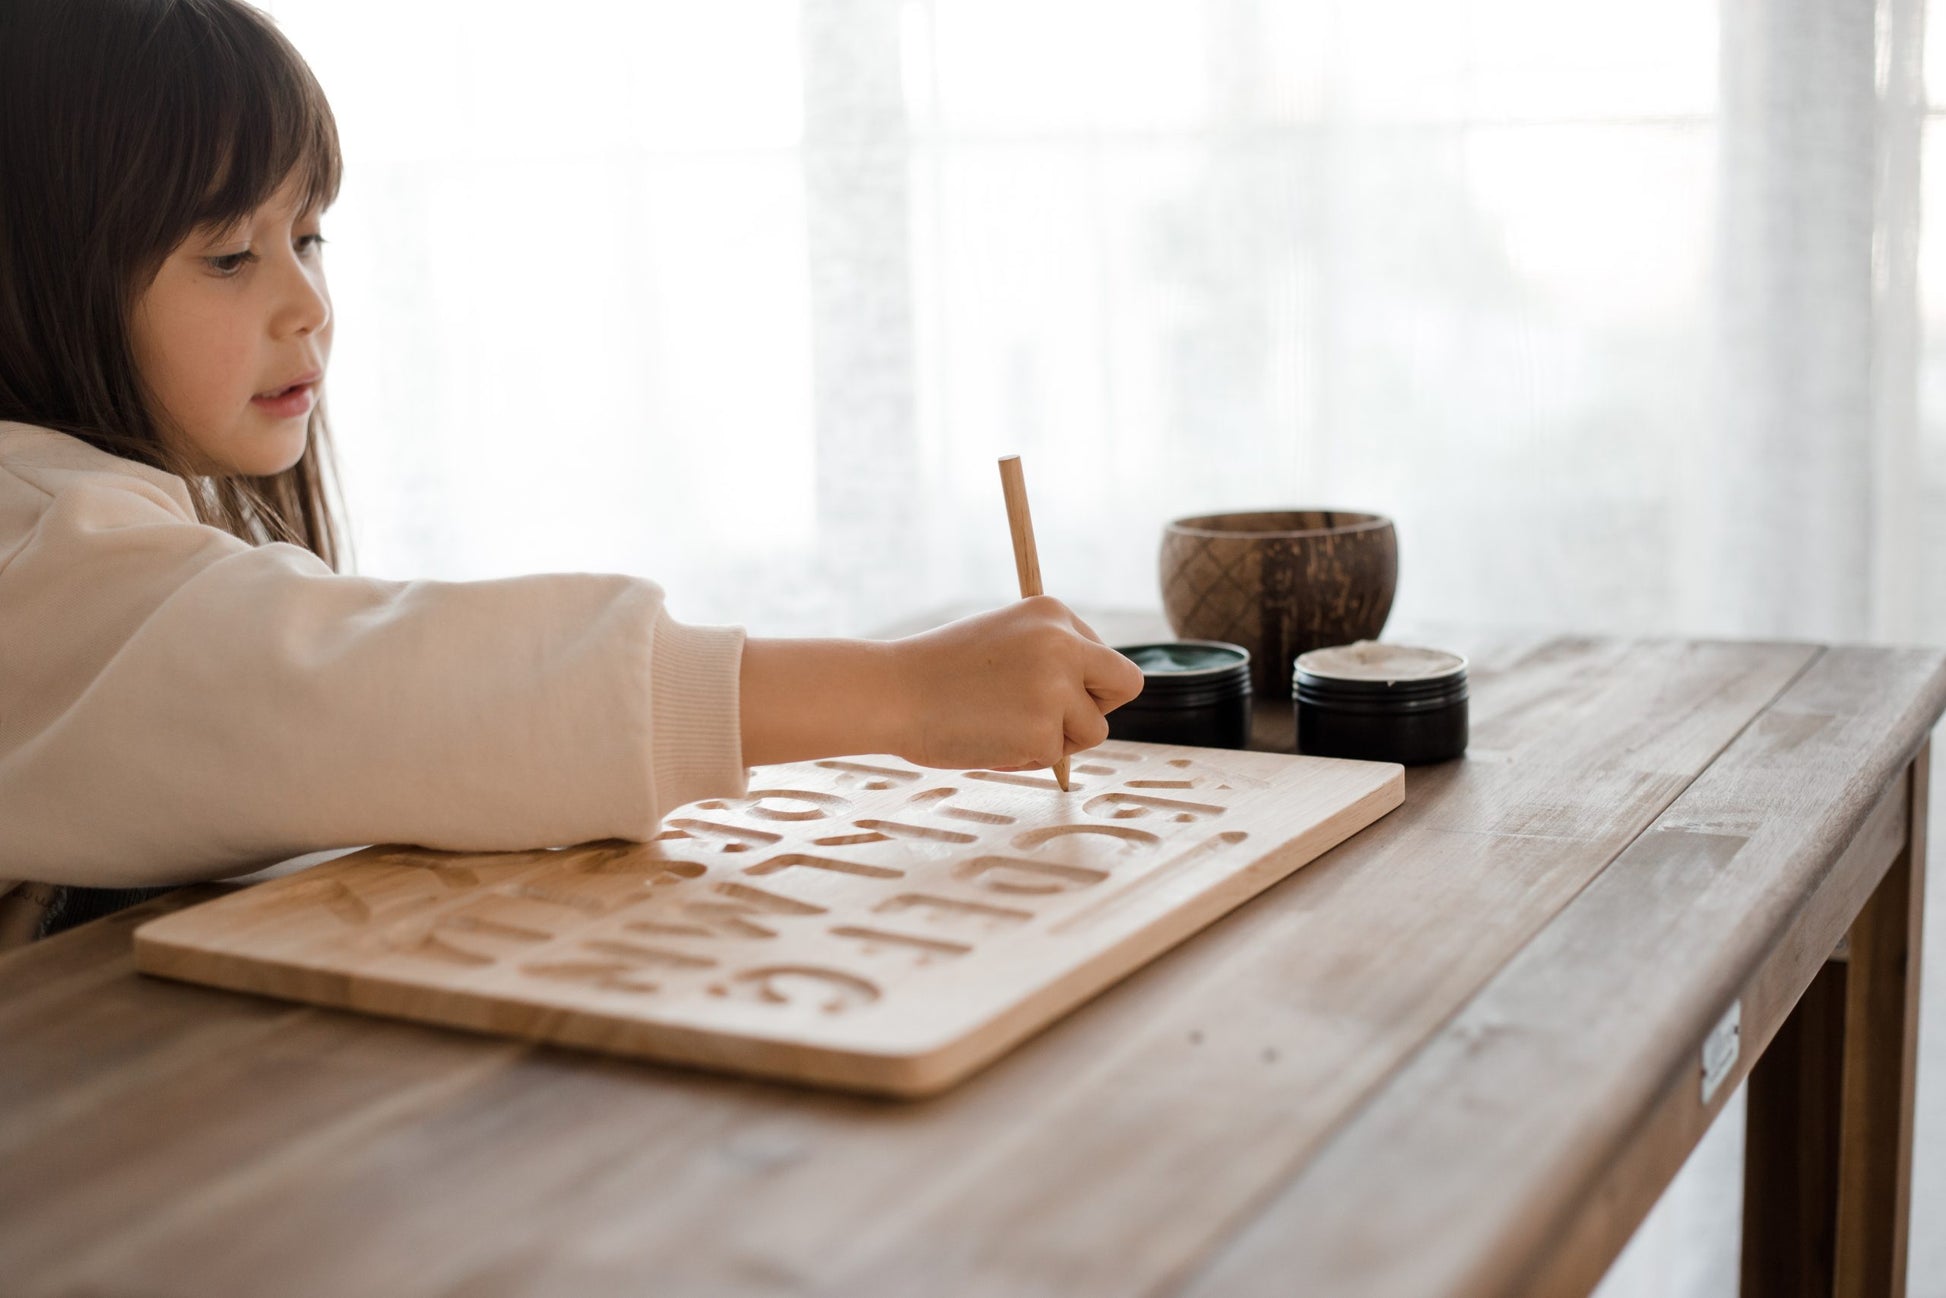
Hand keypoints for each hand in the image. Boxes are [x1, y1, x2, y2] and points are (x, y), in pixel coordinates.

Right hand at [888, 596, 1145, 771]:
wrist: (891, 693)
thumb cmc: (937, 672)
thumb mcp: (1002, 640)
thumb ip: (1047, 656)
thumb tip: (1089, 694)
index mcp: (1053, 613)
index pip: (1104, 656)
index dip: (1081, 683)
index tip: (1042, 692)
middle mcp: (1064, 644)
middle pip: (1125, 685)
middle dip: (1096, 707)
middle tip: (1053, 719)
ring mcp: (1056, 688)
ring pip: (1094, 730)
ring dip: (1058, 739)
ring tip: (1004, 728)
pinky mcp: (1044, 732)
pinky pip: (1057, 758)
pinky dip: (1028, 759)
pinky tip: (989, 741)